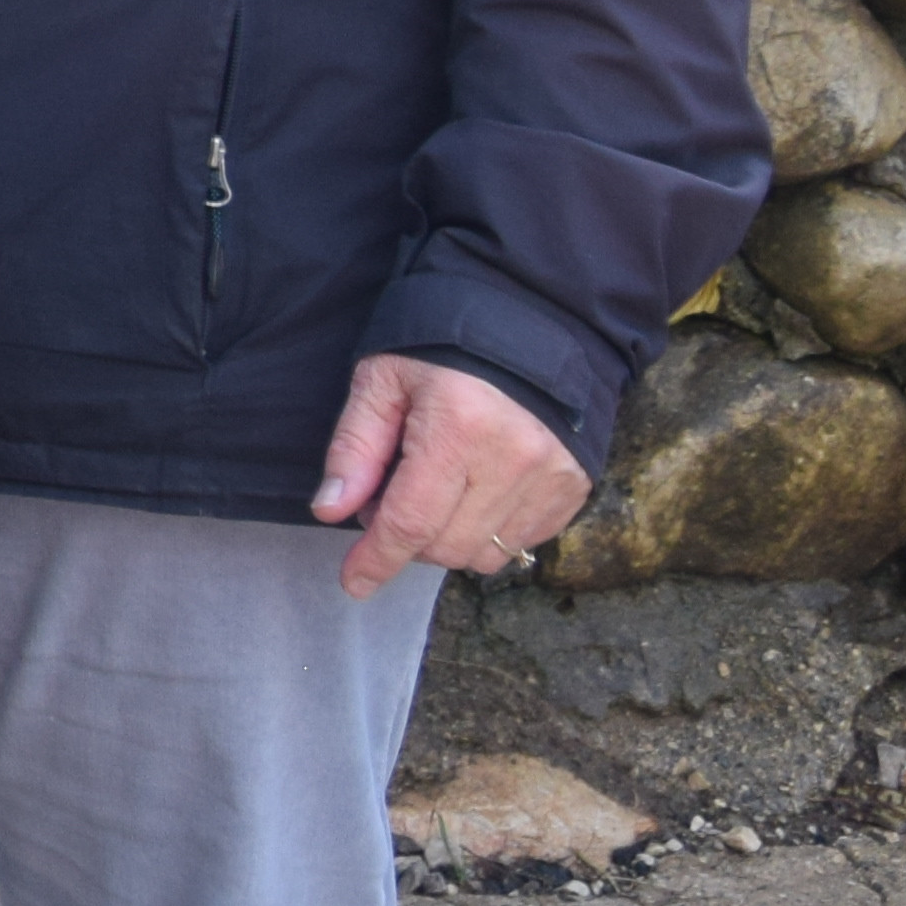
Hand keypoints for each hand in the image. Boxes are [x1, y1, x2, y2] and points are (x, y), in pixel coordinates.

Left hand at [313, 352, 591, 598]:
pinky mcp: (574, 488)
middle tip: (388, 496)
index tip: (352, 583)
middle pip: (446, 546)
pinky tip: (472, 495)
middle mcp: (513, 459)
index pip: (410, 521)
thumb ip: (354, 447)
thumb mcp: (381, 380)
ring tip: (433, 490)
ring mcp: (551, 477)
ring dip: (446, 539)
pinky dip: (486, 534)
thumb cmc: (441, 345)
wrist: (529, 322)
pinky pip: (520, 544)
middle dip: (406, 539)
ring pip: (484, 554)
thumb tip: (331, 511)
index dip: (376, 560)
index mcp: (458, 428)